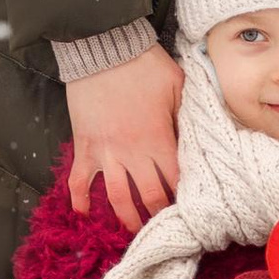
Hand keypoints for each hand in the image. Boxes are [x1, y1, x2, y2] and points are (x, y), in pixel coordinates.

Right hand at [66, 44, 183, 230]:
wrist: (104, 48)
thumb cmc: (145, 64)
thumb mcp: (179, 85)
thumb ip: (188, 114)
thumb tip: (199, 136)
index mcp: (159, 139)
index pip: (176, 179)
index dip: (183, 197)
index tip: (190, 207)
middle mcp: (133, 152)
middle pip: (149, 196)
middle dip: (158, 215)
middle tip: (165, 227)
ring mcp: (106, 152)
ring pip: (116, 197)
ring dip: (125, 218)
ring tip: (133, 231)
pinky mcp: (84, 146)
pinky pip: (78, 180)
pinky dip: (79, 200)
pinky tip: (83, 214)